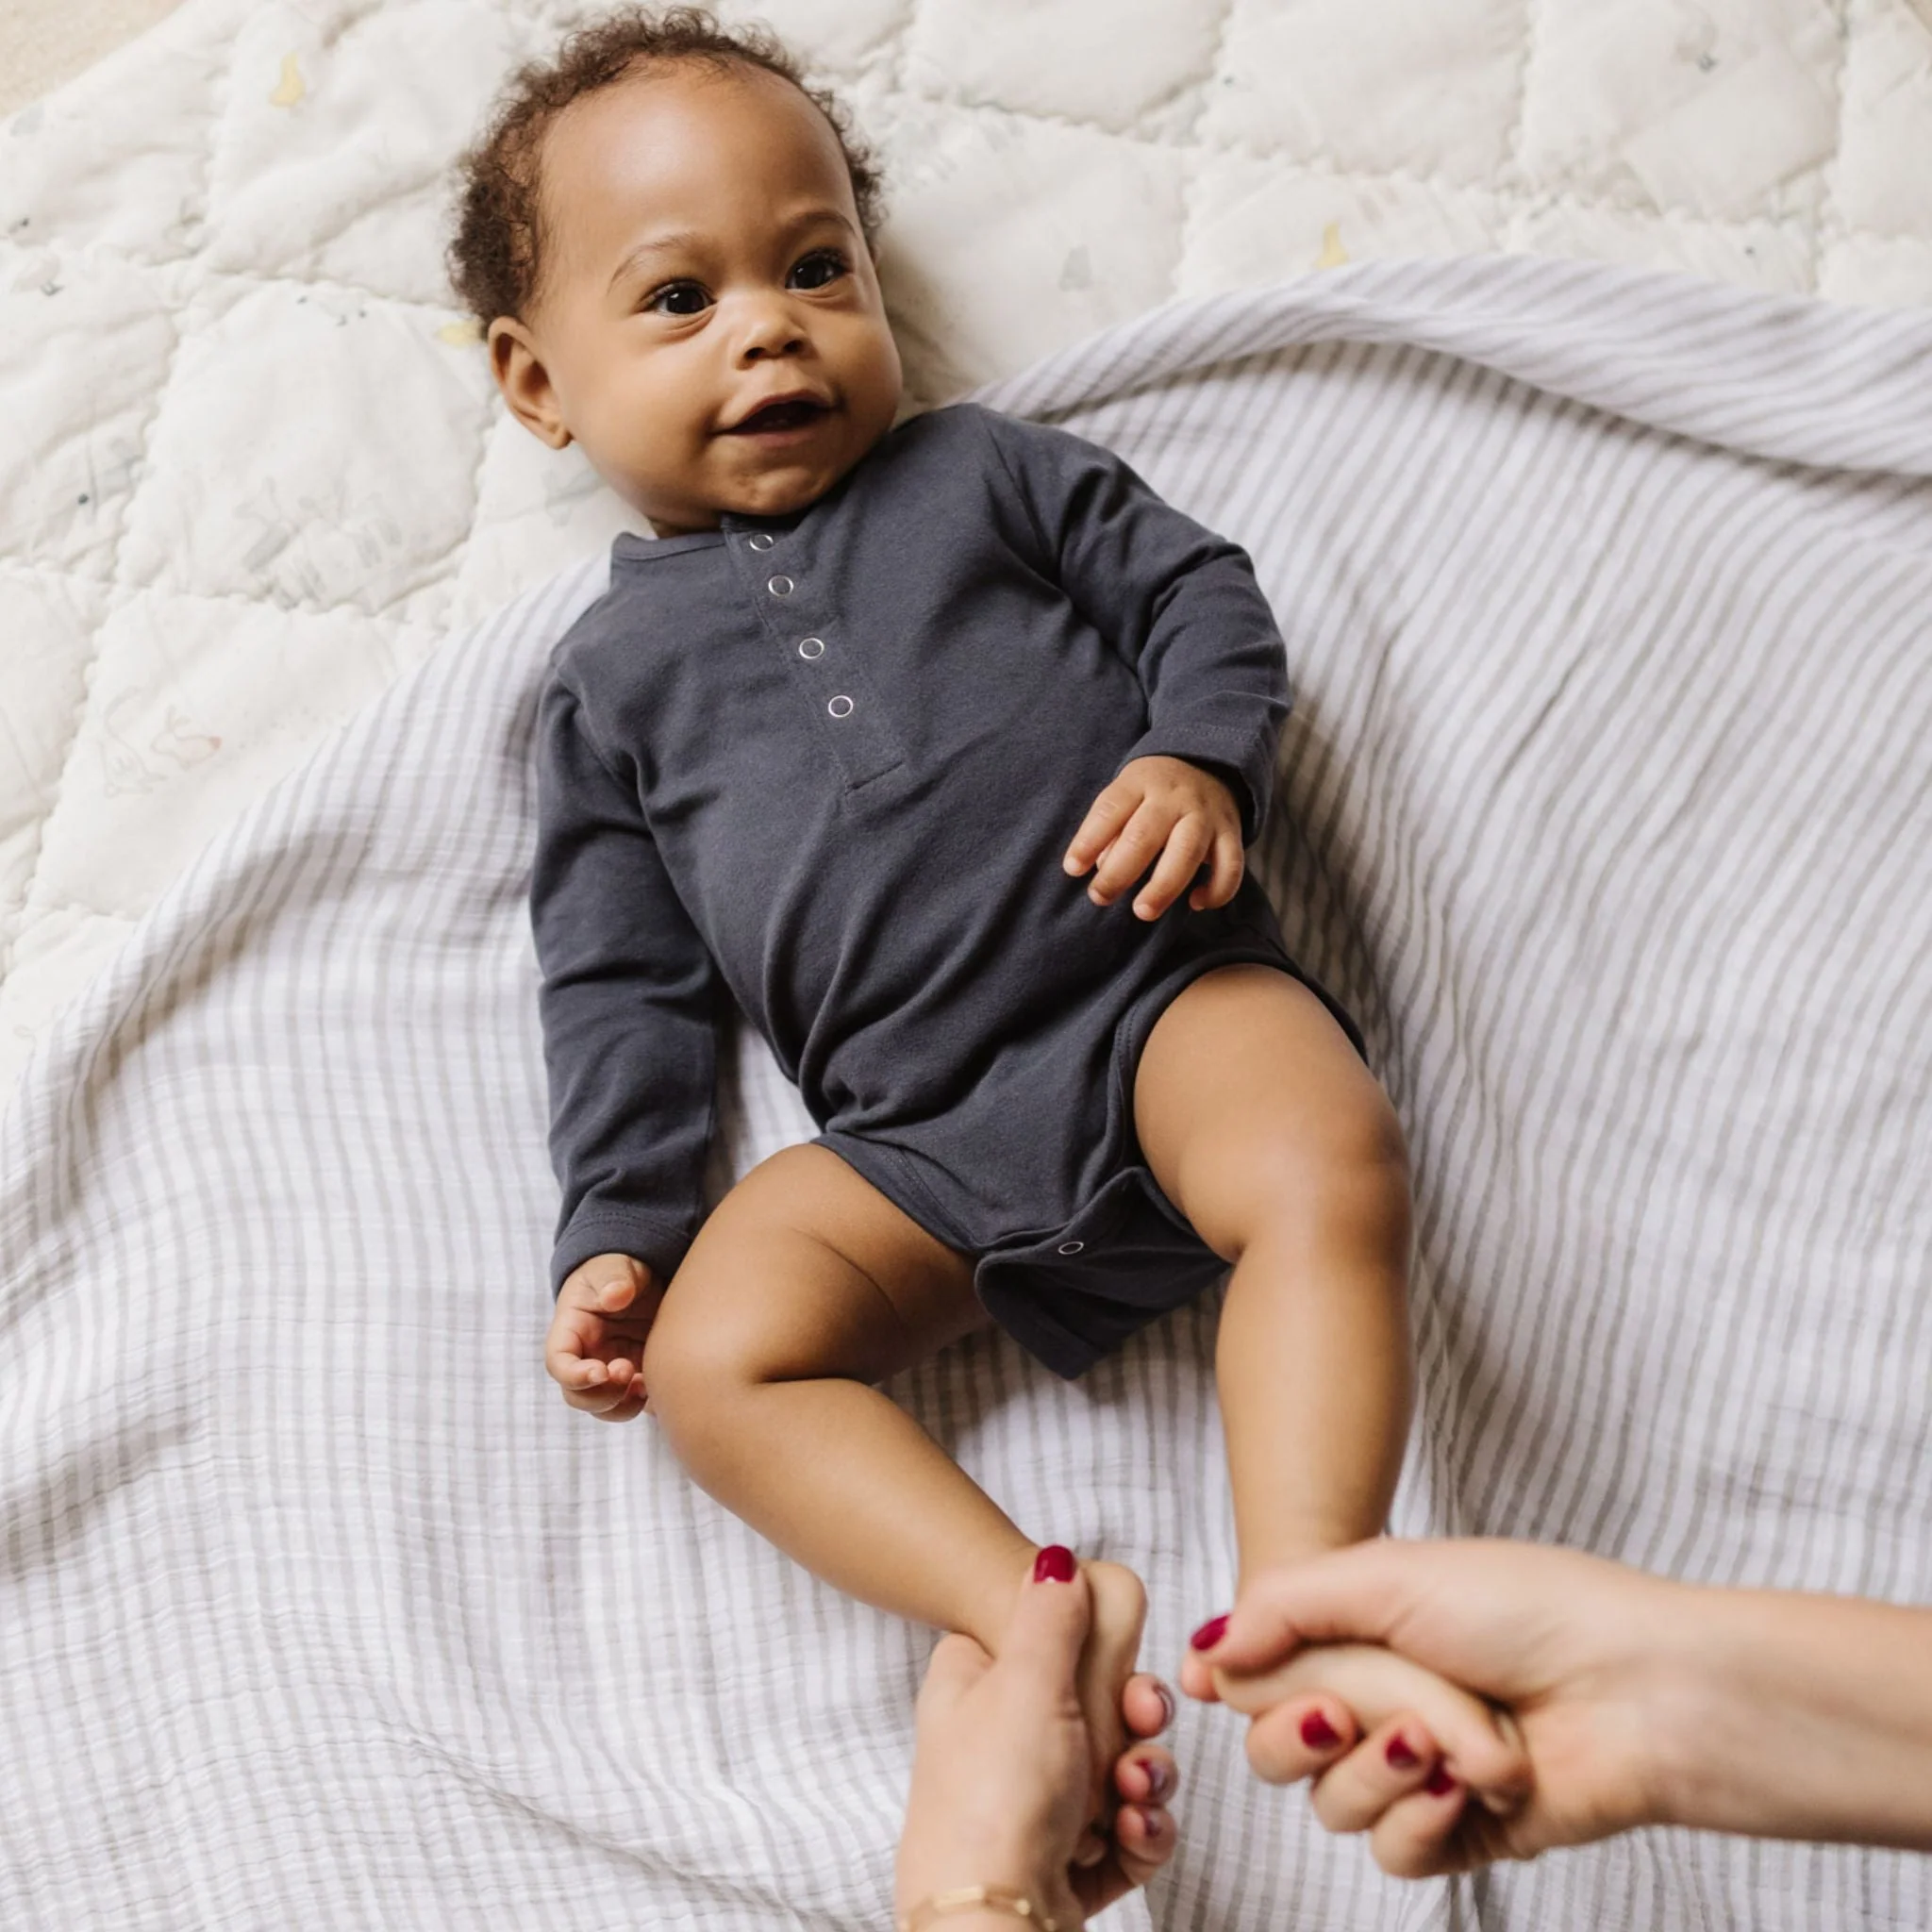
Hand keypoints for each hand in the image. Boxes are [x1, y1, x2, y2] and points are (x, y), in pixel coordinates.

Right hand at [545, 1253, 661, 1420]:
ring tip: (646, 1384)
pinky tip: (662, 1389)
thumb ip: (614, 1277)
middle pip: (578, 1396)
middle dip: (601, 1395)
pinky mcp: (636, 1377)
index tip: (600, 1372)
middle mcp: (586, 1359)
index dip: (574, 1376)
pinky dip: (647, 1404)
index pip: (559, 1363)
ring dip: (624, 1406)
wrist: (640, 1279)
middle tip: (627, 1371)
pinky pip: (636, 1403)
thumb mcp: (615, 1266)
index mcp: (571, 1332)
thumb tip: (615, 1295)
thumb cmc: (618, 1271)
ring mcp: (610, 1372)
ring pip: (606, 1408)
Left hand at [896, 1558, 1180, 1927]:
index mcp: (972, 1687)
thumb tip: (1054, 1559)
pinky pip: (1125, 1831)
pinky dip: (1140, 1832)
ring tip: (1134, 1795)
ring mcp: (1031, 1809)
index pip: (1038, 1640)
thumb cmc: (995, 1800)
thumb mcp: (1028, 1681)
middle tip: (1143, 1724)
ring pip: (1117, 1770)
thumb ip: (1050, 1614)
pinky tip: (1134, 1834)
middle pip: (1092, 1707)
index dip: (1088, 1646)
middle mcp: (997, 1745)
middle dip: (1134, 1720)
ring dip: (1143, 1779)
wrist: (993, 1926)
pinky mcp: (1063, 1863)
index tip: (1122, 1655)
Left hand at [1063, 755, 1243, 920]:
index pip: (1110, 810)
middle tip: (1100, 897)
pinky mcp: (1232, 832)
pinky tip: (1196, 903)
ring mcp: (1205, 815)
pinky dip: (1217, 890)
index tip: (1073, 869)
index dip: (1088, 841)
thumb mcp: (1126, 794)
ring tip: (1143, 911)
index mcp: (1139, 782)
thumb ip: (1111, 828)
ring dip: (1163, 887)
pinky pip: (1230, 866)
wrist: (1207, 763)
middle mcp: (1174, 797)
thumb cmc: (1152, 791)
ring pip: (1186, 853)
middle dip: (1119, 873)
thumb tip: (1101, 867)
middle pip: (1144, 836)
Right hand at [1193, 1539, 1677, 1874]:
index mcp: (1356, 1631)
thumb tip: (1203, 1653)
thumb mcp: (1388, 1575)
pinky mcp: (1456, 1832)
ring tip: (1458, 1741)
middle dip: (1315, 1726)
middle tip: (1357, 1710)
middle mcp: (1376, 1700)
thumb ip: (1283, 1607)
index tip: (1218, 1684)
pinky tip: (1467, 1786)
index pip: (1253, 1674)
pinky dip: (1423, 1818)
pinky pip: (1390, 1852)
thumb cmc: (1528, 1610)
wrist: (1638, 1691)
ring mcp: (1415, 1771)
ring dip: (1389, 1770)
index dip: (1242, 1684)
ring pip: (1331, 1804)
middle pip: (1275, 1746)